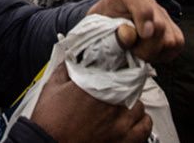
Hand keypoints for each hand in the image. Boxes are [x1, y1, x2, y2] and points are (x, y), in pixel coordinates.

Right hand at [30, 62, 151, 142]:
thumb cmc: (48, 122)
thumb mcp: (52, 88)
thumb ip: (66, 69)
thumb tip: (73, 58)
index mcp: (95, 86)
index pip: (119, 68)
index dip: (119, 69)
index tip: (116, 72)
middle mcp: (111, 104)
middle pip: (131, 87)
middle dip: (124, 89)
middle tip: (114, 94)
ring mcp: (119, 124)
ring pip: (139, 107)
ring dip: (132, 106)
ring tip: (121, 109)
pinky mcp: (124, 141)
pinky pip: (145, 127)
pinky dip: (141, 122)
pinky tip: (132, 122)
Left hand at [86, 0, 183, 62]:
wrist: (109, 26)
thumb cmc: (102, 26)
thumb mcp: (99, 28)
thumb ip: (112, 33)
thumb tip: (128, 36)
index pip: (143, 5)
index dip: (145, 18)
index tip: (143, 34)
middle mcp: (149, 0)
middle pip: (159, 27)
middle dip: (144, 47)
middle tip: (129, 51)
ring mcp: (163, 14)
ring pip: (170, 40)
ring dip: (153, 52)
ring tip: (137, 51)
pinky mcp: (173, 28)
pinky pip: (177, 44)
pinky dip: (163, 53)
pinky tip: (148, 52)